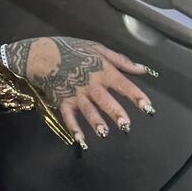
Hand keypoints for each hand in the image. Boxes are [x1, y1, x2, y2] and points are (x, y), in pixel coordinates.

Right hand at [7, 35, 153, 148]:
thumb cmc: (73, 50)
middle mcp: (90, 83)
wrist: (43, 54)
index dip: (135, 95)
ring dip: (95, 121)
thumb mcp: (98, 49)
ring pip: (87, 109)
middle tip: (126, 125)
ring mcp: (76, 93)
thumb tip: (143, 69)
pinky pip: (68, 117)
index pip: (122, 84)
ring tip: (104, 133)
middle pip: (104, 99)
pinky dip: (74, 128)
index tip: (148, 108)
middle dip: (115, 112)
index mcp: (102, 70)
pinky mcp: (63, 101)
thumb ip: (121, 61)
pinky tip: (80, 141)